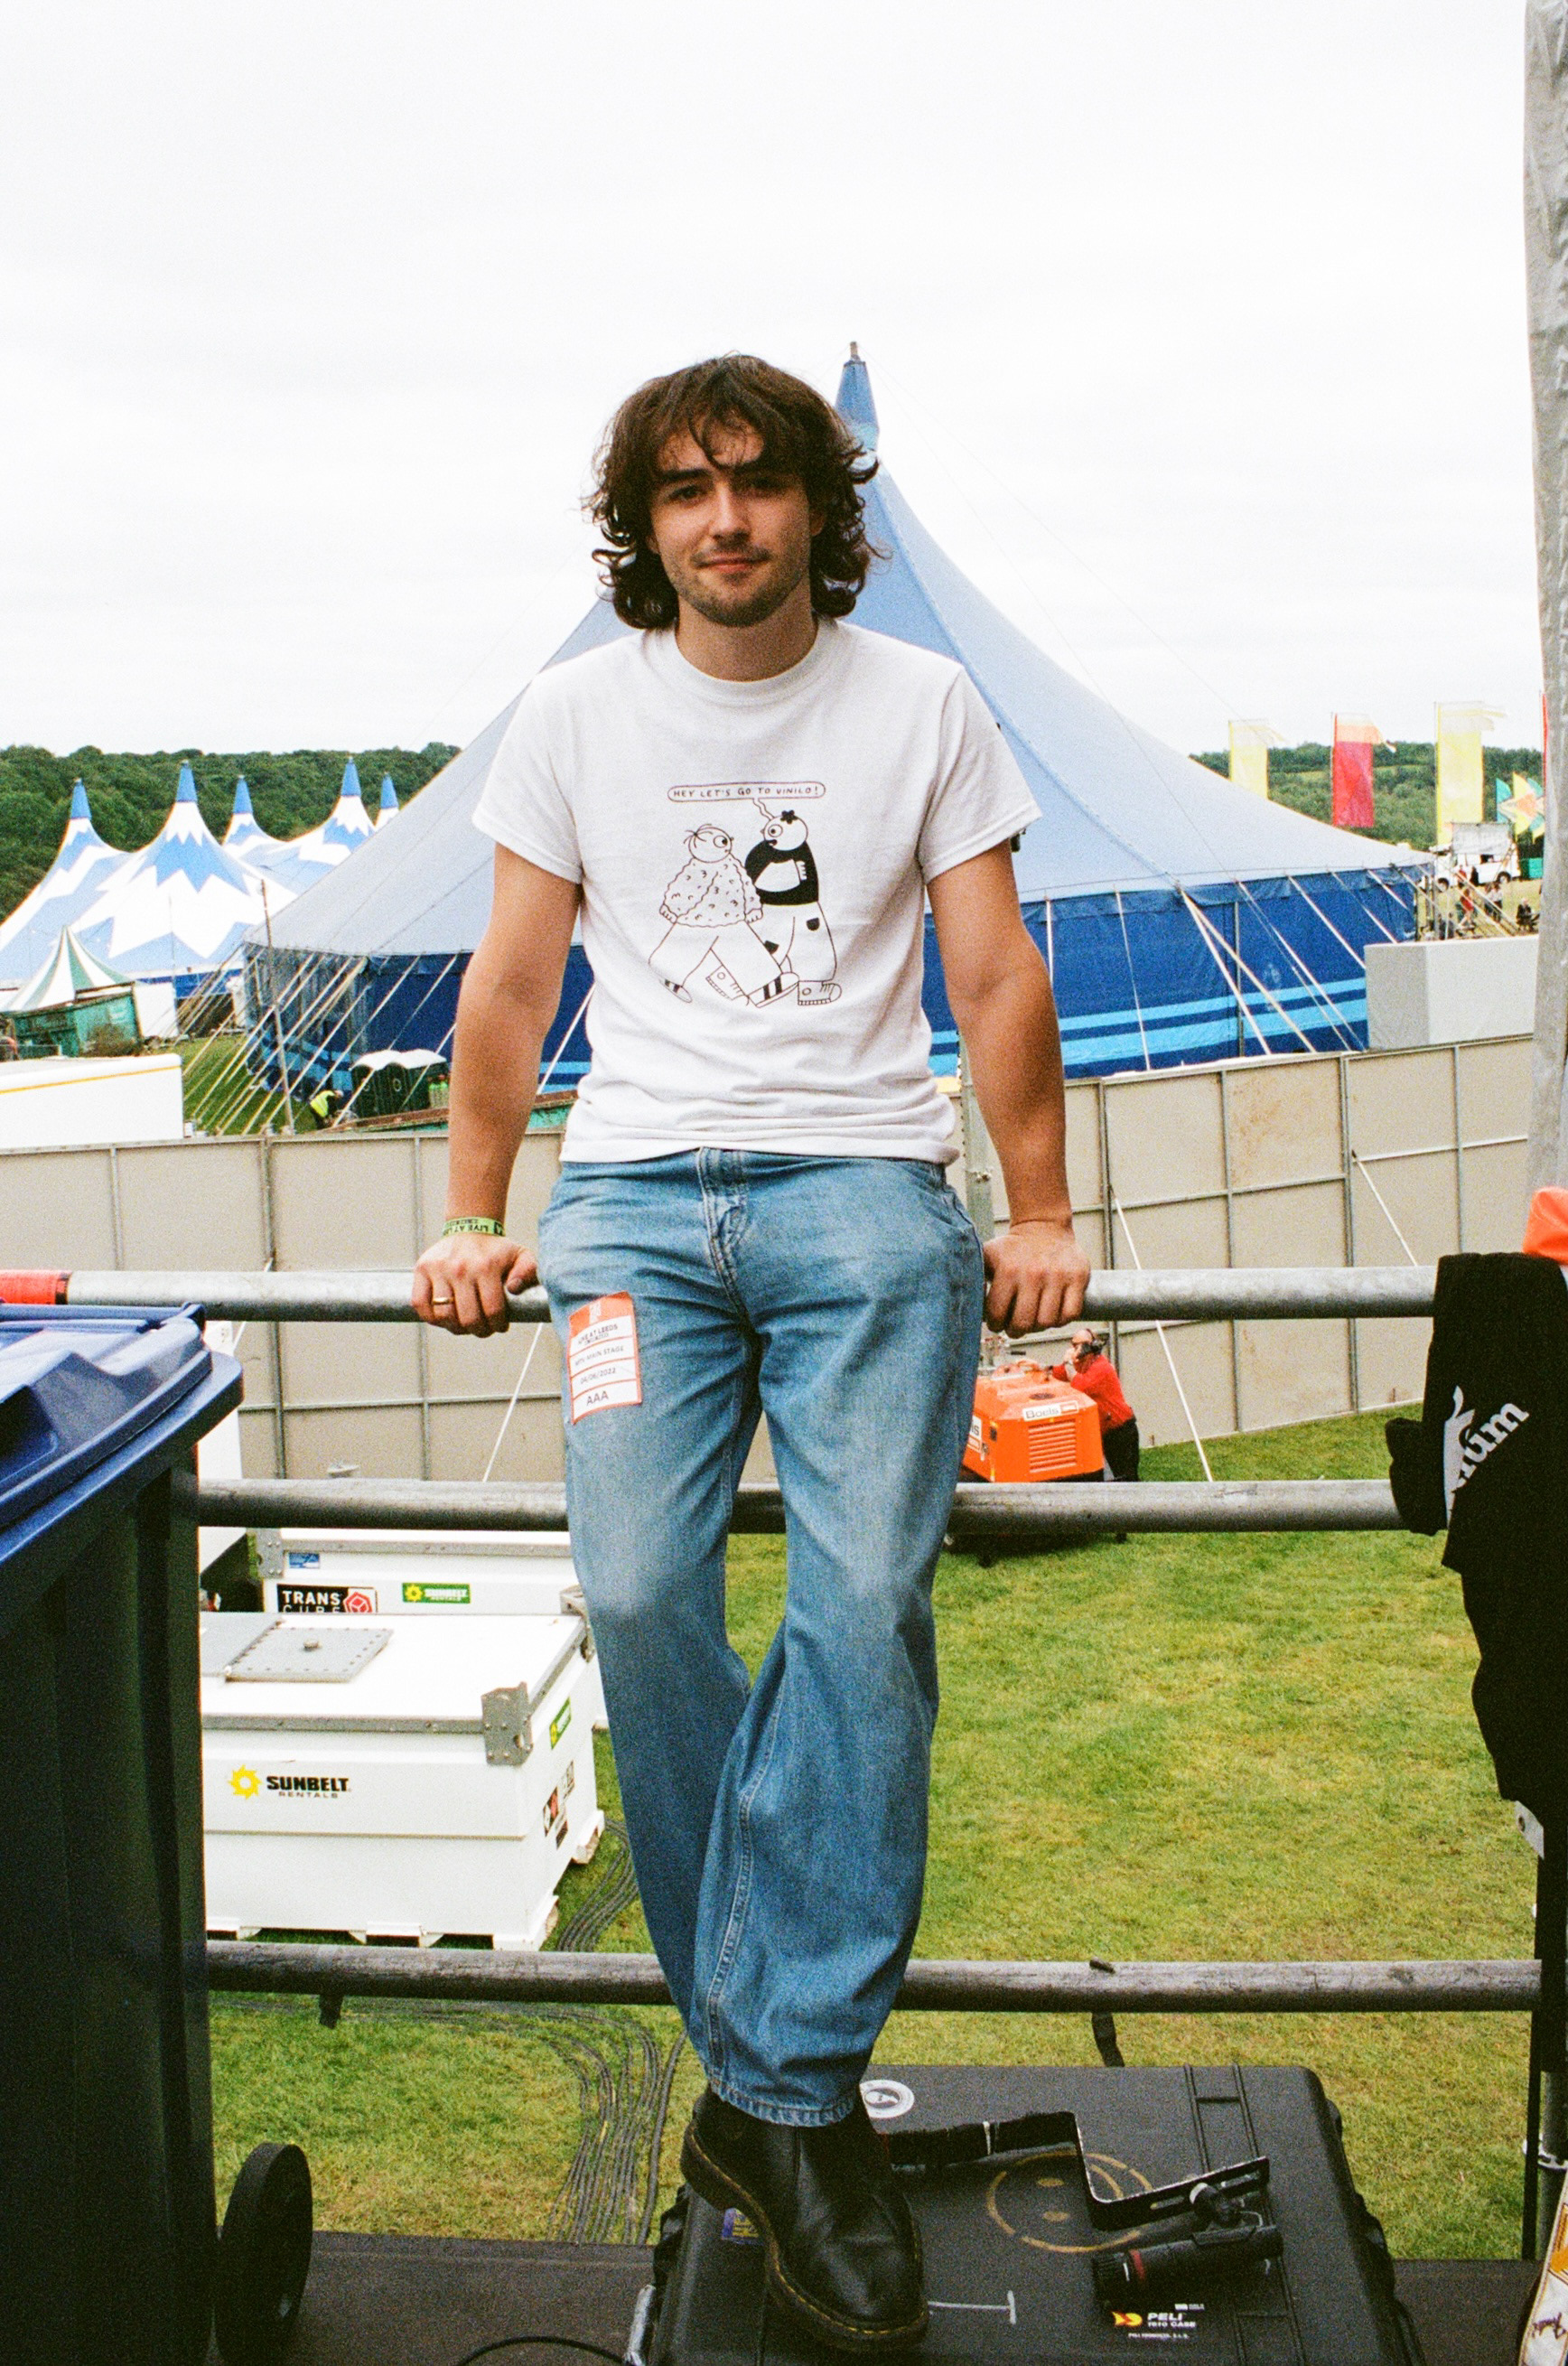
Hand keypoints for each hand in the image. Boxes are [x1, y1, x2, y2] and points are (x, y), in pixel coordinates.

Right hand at [413, 1233, 537, 1336]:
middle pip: (468, 1317)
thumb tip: (514, 1289)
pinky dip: (431, 1318)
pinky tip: (444, 1318)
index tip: (500, 1326)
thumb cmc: (496, 1250)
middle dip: (479, 1330)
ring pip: (443, 1315)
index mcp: (486, 1266)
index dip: (497, 1325)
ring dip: (456, 1328)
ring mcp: (438, 1268)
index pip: (492, 1310)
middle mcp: (460, 1268)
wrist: (470, 1228)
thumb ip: (528, 1271)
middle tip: (483, 1329)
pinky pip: (420, 1304)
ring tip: (465, 1325)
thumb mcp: (521, 1255)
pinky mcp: (422, 1269)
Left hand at [982, 1217, 1088, 1337]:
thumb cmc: (1013, 1248)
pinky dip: (1060, 1320)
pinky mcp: (1078, 1277)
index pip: (998, 1314)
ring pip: (1048, 1322)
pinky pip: (1071, 1313)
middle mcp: (1033, 1274)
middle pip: (1024, 1323)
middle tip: (1015, 1327)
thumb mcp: (988, 1256)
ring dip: (1038, 1327)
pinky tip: (1052, 1313)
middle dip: (1016, 1331)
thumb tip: (969, 1308)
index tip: (997, 1323)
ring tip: (1033, 1320)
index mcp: (1008, 1270)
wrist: (1043, 1226)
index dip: (995, 1325)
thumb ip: (976, 1279)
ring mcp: (1058, 1276)